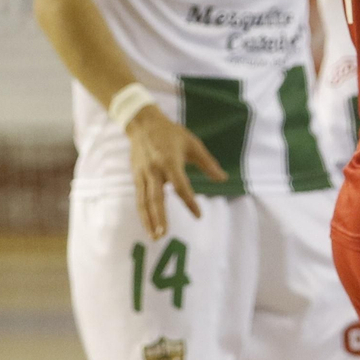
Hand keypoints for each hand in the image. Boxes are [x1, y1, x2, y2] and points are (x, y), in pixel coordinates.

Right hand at [126, 106, 227, 239]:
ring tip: (154, 236)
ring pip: (144, 201)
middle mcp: (154, 170)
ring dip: (148, 220)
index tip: (198, 215)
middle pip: (156, 198)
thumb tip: (223, 179)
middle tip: (163, 234)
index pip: (180, 186)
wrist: (143, 123)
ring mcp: (143, 174)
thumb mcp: (193, 144)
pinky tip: (148, 225)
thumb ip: (208, 163)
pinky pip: (139, 198)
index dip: (189, 202)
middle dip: (159, 217)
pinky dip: (143, 213)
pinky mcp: (136, 177)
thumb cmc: (172, 133)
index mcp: (170, 161)